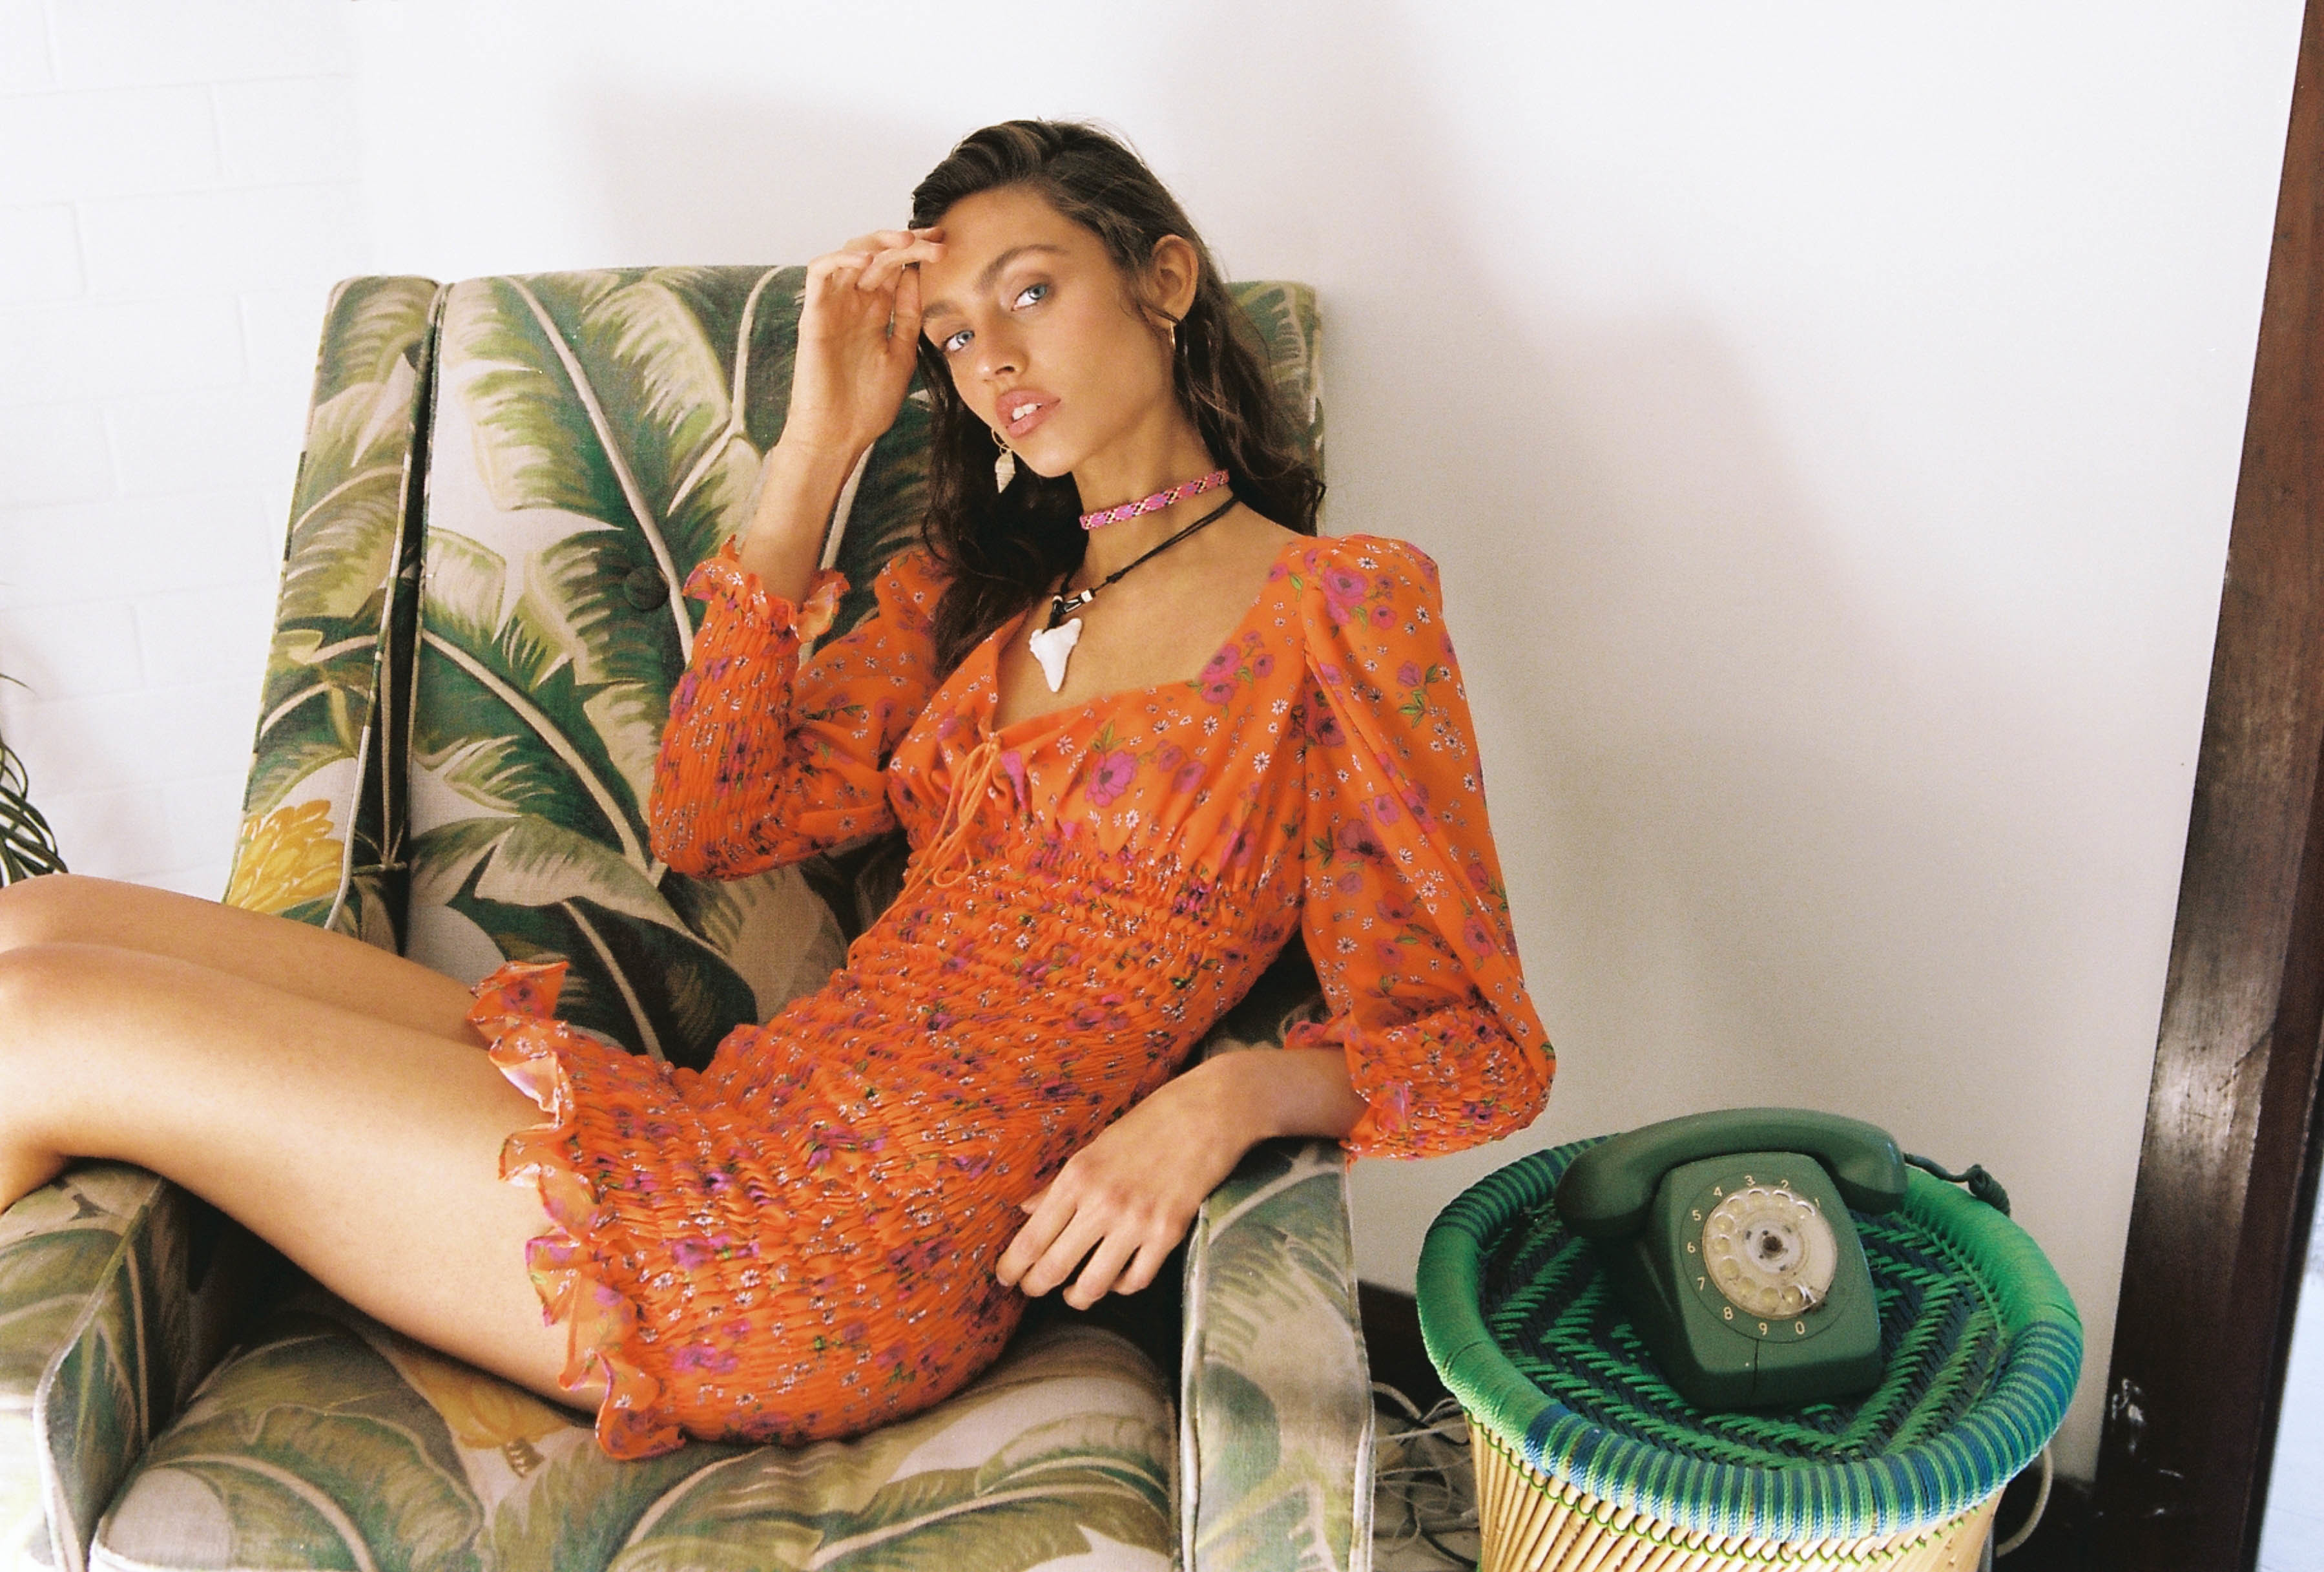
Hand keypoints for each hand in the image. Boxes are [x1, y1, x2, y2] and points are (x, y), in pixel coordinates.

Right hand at [782, 227, 944, 464]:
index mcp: (875, 311)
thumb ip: (908, 315)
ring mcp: (833, 306)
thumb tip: (917, 276)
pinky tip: (868, 260)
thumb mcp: (902, 353)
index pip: (896, 268)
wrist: (840, 435)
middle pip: (878, 255)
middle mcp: (854, 302)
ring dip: (878, 242)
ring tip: (907, 242)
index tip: (946, 246)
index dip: (919, 252)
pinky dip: (841, 259)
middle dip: (907, 242)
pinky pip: (820, 273)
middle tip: (935, 240)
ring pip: (850, 255)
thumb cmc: (868, 403)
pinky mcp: (813, 315)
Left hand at [997, 1065, 1257, 1309]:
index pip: (1031, 1237)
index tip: (1005, 1278)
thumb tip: (1024, 1209)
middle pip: (1053, 1267)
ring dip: (1076, 1297)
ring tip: (1072, 1294)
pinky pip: (1135, 1280)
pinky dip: (1120, 1286)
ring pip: (1093, 1285)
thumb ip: (1059, 1183)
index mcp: (1077, 1177)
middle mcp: (1102, 1203)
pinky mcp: (1168, 1233)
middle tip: (1030, 1289)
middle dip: (1035, 1286)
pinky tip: (1115, 1278)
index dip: (1012, 1267)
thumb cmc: (1149, 1124)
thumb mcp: (1095, 1146)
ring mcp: (1136, 1221)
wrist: (1207, 1113)